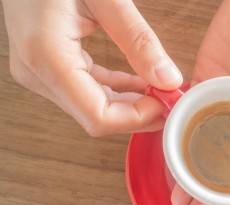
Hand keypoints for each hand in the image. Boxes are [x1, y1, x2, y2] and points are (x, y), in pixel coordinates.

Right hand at [2, 0, 182, 135]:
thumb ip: (138, 40)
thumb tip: (168, 79)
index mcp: (47, 57)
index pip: (99, 116)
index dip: (137, 118)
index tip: (165, 104)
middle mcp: (38, 72)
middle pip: (96, 118)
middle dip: (137, 114)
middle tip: (169, 100)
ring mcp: (39, 72)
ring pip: (92, 108)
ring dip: (129, 105)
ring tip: (160, 92)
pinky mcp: (47, 66)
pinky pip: (87, 91)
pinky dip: (116, 91)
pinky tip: (139, 84)